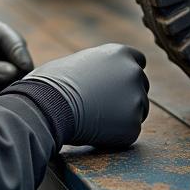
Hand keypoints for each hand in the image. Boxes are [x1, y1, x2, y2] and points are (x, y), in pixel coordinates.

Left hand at [0, 18, 33, 111]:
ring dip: (13, 84)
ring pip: (13, 71)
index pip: (5, 35)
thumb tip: (13, 72)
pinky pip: (5, 86)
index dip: (17, 49)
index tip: (24, 67)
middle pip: (14, 53)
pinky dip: (5, 94)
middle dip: (19, 69)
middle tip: (20, 88)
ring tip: (5, 98)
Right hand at [22, 43, 149, 148]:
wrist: (49, 106)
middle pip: (141, 87)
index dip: (126, 75)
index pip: (138, 61)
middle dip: (127, 96)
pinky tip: (95, 131)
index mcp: (120, 54)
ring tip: (95, 119)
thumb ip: (97, 67)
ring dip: (123, 116)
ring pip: (138, 111)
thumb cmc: (53, 83)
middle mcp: (134, 73)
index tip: (115, 85)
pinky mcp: (132, 126)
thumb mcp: (78, 61)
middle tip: (103, 107)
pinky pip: (129, 132)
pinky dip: (116, 135)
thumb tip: (94, 76)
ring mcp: (136, 99)